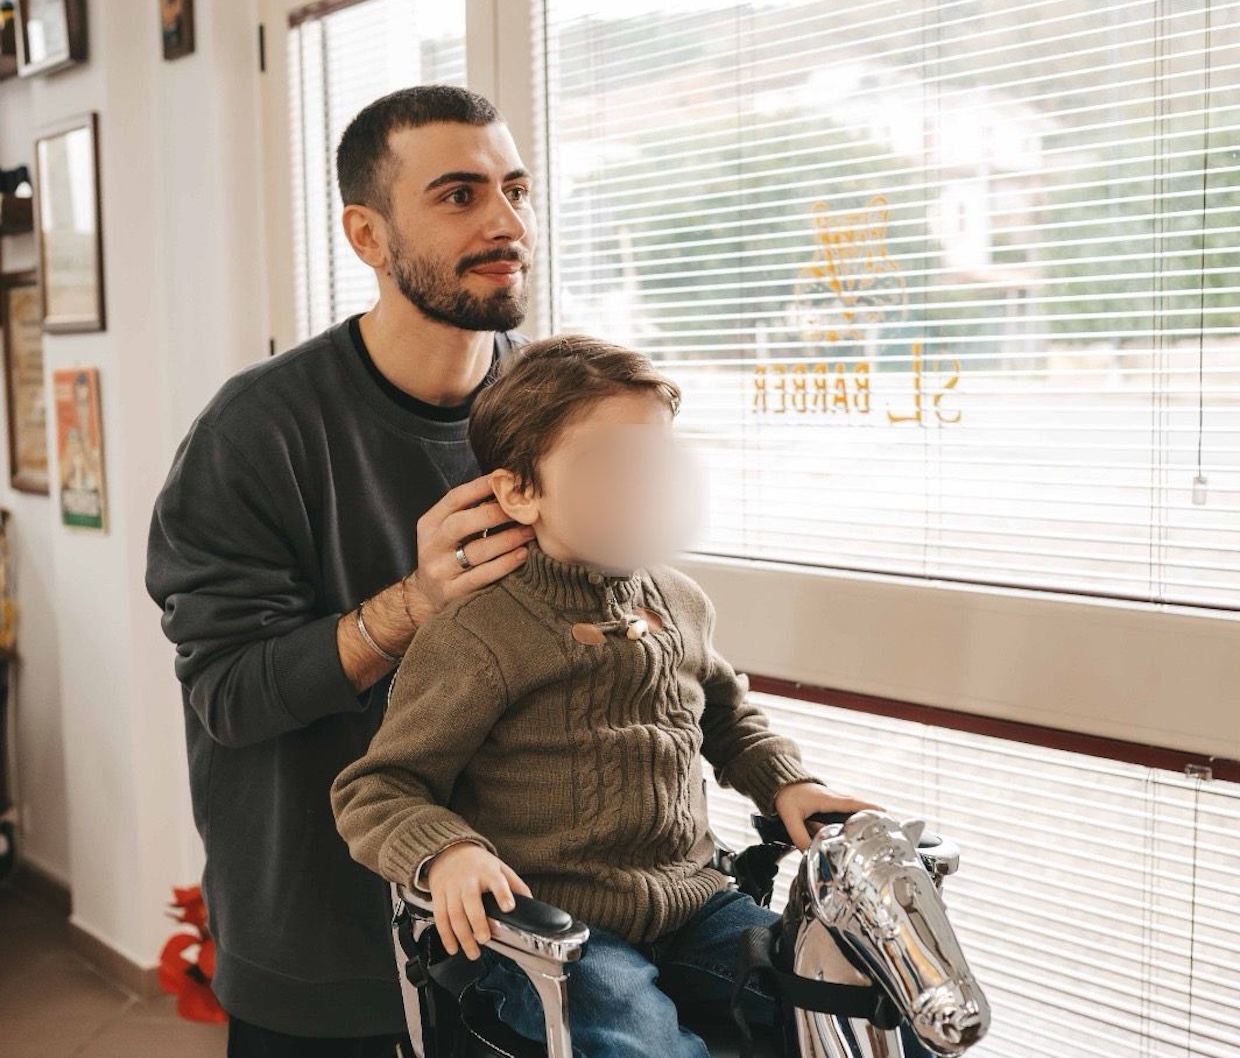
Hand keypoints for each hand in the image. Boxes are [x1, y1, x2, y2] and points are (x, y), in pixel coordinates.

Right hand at [404, 475, 534, 624]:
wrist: (427, 596)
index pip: (454, 499)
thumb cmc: (448, 554)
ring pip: (476, 551)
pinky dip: (505, 564)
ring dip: (507, 539)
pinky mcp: (451, 592)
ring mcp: (439, 570)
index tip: (506, 478)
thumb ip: (470, 512)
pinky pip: (482, 576)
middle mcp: (431, 546)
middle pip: (461, 524)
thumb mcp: (448, 531)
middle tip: (521, 510)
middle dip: (494, 514)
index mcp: (430, 524)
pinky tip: (522, 555)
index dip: (480, 487)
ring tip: (529, 532)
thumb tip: (506, 488)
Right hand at [426, 842, 532, 960]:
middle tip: (485, 939)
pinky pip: (440, 918)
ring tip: (473, 952)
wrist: (449, 852)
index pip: (497, 882)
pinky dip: (446, 936)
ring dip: (463, 936)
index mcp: (487, 872)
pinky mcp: (439, 896)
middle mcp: (468, 880)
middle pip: (471, 902)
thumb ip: (515, 885)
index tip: (509, 907)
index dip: (503, 894)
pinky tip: (453, 948)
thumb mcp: (499, 867)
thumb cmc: (478, 864)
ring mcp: (452, 888)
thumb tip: (530, 903)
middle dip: (478, 922)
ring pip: (454, 914)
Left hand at [773, 782, 882, 850]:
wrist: (777, 782)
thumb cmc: (785, 796)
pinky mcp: (827, 804)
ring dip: (864, 817)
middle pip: (858, 807)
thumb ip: (800, 837)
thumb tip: (811, 854)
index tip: (886, 814)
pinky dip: (852, 819)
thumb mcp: (790, 818)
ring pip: (852, 810)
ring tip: (880, 831)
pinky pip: (844, 812)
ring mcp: (831, 801)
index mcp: (827, 799)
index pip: (853, 804)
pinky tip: (856, 831)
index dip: (870, 809)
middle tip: (890, 826)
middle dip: (873, 815)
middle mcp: (833, 798)